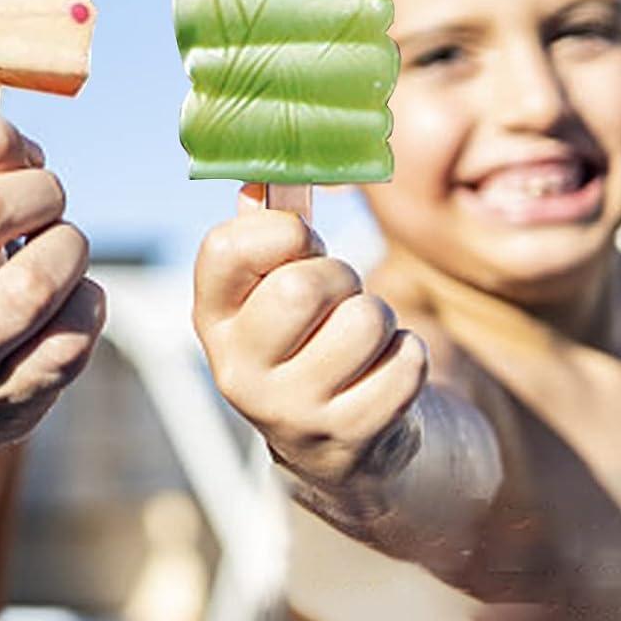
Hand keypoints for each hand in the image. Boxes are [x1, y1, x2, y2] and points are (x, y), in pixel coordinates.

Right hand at [0, 114, 104, 469]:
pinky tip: (69, 302)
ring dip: (70, 246)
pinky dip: (88, 304)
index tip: (15, 149)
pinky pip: (74, 338)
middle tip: (49, 198)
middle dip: (41, 189)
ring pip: (37, 282)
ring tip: (60, 250)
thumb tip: (13, 124)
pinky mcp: (2, 410)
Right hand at [193, 185, 427, 490]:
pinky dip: (408, 354)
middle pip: (301, 287)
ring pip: (364, 320)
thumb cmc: (309, 337)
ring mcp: (290, 411)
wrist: (339, 442)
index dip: (278, 230)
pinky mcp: (348, 438)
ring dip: (381, 316)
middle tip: (338, 295)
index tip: (299, 241)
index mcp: (212, 320)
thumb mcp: (273, 288)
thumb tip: (263, 178)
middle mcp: (237, 371)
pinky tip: (383, 370)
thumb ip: (267, 230)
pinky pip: (406, 362)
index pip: (225, 249)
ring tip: (363, 336)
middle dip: (339, 276)